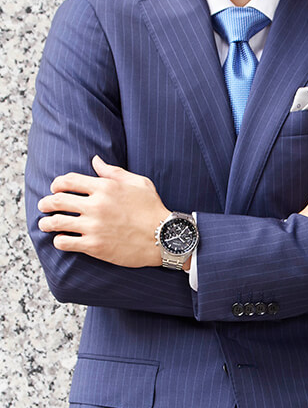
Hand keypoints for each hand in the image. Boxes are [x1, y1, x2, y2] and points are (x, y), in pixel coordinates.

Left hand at [37, 156, 169, 266]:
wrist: (165, 238)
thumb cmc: (153, 210)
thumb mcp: (138, 183)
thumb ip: (113, 172)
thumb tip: (95, 161)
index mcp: (105, 187)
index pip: (68, 181)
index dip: (57, 184)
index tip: (55, 189)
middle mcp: (96, 205)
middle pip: (58, 200)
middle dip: (46, 203)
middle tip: (44, 207)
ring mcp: (94, 226)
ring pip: (57, 222)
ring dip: (47, 223)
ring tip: (45, 224)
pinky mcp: (95, 246)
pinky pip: (66, 242)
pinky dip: (59, 241)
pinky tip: (61, 241)